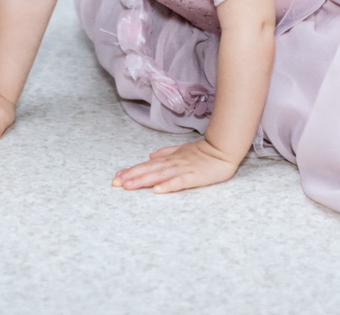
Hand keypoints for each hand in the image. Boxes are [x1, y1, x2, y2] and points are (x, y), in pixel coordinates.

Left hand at [111, 138, 240, 193]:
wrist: (224, 148)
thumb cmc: (204, 152)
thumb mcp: (182, 150)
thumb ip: (166, 153)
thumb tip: (151, 156)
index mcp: (170, 159)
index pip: (147, 165)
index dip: (132, 171)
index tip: (117, 177)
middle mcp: (173, 163)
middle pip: (149, 170)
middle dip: (132, 176)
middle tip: (115, 183)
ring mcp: (183, 169)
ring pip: (159, 175)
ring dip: (143, 180)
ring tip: (129, 186)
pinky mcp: (195, 176)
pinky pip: (179, 182)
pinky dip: (167, 186)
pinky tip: (157, 190)